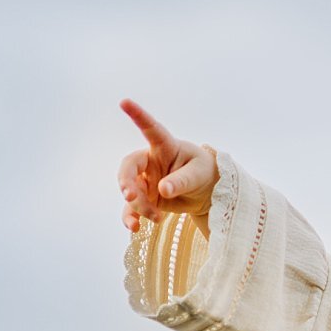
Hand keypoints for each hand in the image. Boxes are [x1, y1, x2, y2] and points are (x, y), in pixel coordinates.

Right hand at [118, 99, 216, 232]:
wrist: (206, 193)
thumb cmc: (204, 174)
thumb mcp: (199, 175)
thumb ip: (182, 181)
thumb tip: (162, 190)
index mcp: (165, 146)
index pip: (150, 128)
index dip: (138, 115)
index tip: (124, 101)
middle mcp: (151, 161)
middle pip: (129, 167)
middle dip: (126, 181)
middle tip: (130, 196)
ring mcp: (146, 180)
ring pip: (131, 191)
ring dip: (138, 206)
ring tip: (156, 218)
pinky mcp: (147, 198)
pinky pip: (133, 208)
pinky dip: (133, 218)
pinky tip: (135, 228)